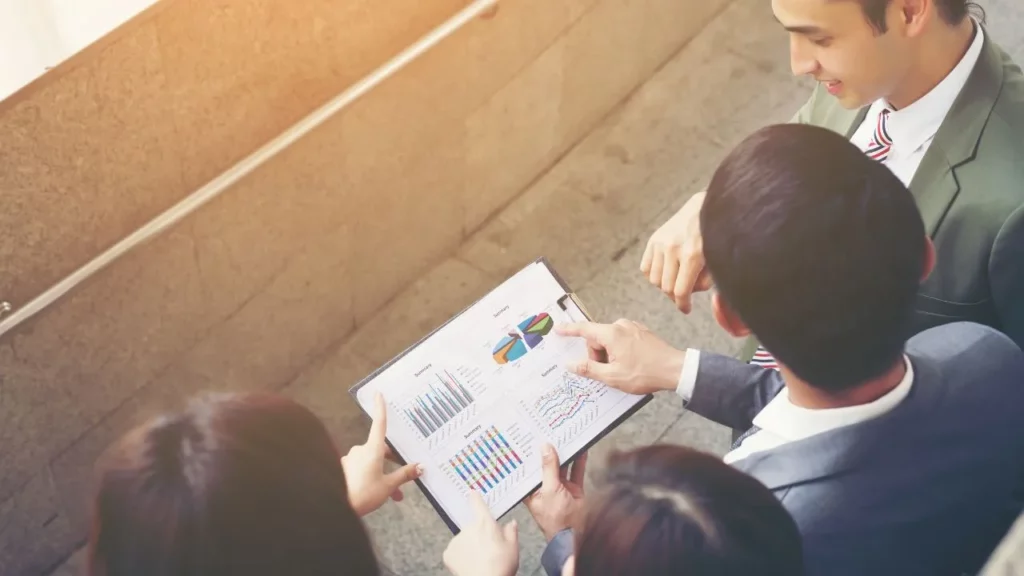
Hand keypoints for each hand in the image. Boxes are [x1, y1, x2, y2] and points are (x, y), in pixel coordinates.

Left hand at [342, 392, 422, 515]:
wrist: (335, 507)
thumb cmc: (363, 494)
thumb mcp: (388, 486)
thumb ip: (404, 475)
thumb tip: (420, 467)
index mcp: (372, 450)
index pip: (379, 424)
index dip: (380, 408)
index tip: (378, 394)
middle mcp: (360, 451)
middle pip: (380, 449)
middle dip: (393, 463)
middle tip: (405, 476)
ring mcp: (350, 460)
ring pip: (372, 463)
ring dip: (383, 474)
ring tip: (394, 495)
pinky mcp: (344, 470)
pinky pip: (362, 470)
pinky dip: (371, 479)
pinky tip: (377, 495)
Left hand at [443, 491, 519, 575]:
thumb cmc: (501, 566)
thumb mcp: (513, 547)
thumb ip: (511, 531)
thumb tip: (511, 523)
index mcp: (484, 523)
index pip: (477, 504)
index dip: (475, 497)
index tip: (472, 493)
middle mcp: (468, 528)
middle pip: (473, 527)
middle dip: (478, 535)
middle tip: (488, 550)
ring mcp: (456, 540)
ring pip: (464, 540)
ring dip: (469, 546)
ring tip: (480, 560)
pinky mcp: (448, 553)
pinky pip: (455, 551)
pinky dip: (460, 556)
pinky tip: (469, 564)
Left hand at [526, 444, 586, 540]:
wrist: (574, 533)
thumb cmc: (555, 518)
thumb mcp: (549, 489)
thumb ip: (549, 468)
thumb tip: (545, 448)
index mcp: (532, 489)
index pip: (528, 469)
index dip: (528, 455)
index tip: (529, 439)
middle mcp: (544, 487)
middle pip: (545, 465)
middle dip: (548, 451)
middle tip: (548, 432)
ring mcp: (560, 487)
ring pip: (562, 466)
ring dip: (564, 454)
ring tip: (564, 436)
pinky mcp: (573, 488)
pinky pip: (576, 471)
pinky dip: (579, 461)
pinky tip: (580, 449)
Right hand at [556, 320, 684, 394]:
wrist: (675, 370)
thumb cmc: (645, 373)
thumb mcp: (612, 377)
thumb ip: (589, 369)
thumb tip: (571, 364)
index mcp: (611, 334)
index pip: (583, 329)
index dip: (569, 330)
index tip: (558, 329)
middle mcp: (621, 326)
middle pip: (597, 339)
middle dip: (598, 356)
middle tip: (608, 372)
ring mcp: (632, 327)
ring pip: (609, 340)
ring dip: (610, 355)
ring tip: (623, 369)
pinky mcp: (640, 332)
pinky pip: (621, 339)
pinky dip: (620, 351)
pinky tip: (631, 363)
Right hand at [640, 191, 713, 312]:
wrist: (705, 207)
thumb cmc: (715, 235)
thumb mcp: (717, 259)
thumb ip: (705, 280)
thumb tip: (690, 293)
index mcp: (692, 255)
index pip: (680, 291)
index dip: (683, 305)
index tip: (686, 309)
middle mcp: (673, 249)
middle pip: (666, 288)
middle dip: (675, 296)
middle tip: (684, 295)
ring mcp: (660, 243)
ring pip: (654, 280)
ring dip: (665, 285)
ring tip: (677, 280)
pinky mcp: (653, 240)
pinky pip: (646, 268)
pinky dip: (654, 274)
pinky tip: (666, 271)